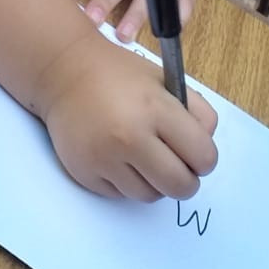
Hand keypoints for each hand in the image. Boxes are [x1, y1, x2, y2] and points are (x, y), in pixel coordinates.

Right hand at [35, 33, 217, 200]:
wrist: (64, 73)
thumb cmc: (119, 74)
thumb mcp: (165, 79)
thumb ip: (196, 111)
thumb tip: (204, 151)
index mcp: (156, 109)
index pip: (203, 156)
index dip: (205, 159)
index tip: (197, 154)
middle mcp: (130, 137)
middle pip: (180, 186)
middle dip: (186, 180)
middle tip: (178, 167)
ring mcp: (105, 159)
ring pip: (150, 196)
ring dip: (154, 182)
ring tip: (144, 158)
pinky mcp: (86, 174)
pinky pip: (121, 195)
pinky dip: (126, 183)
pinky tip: (119, 158)